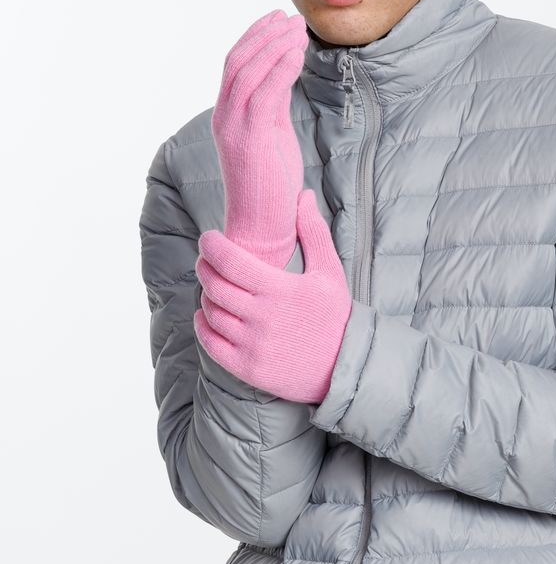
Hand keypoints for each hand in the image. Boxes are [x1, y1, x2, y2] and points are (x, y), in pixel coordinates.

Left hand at [193, 189, 352, 403]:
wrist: (344, 367)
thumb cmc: (335, 315)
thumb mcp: (329, 270)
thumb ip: (313, 231)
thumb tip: (304, 195)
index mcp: (280, 290)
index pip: (231, 262)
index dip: (212, 246)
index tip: (208, 238)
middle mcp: (262, 318)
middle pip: (214, 285)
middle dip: (204, 266)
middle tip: (206, 258)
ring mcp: (252, 345)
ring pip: (210, 312)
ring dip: (205, 294)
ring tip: (214, 284)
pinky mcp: (246, 368)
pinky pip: (210, 343)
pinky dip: (203, 324)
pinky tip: (207, 314)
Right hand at [211, 8, 308, 267]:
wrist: (261, 229)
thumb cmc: (271, 185)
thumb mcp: (273, 136)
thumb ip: (273, 106)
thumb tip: (285, 75)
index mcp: (227, 116)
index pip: (235, 65)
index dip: (255, 37)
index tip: (278, 18)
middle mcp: (224, 118)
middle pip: (236, 61)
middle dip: (264, 34)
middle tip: (290, 17)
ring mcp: (234, 129)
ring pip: (247, 73)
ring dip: (274, 46)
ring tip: (298, 30)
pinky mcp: (250, 141)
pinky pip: (264, 95)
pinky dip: (280, 70)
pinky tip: (297, 55)